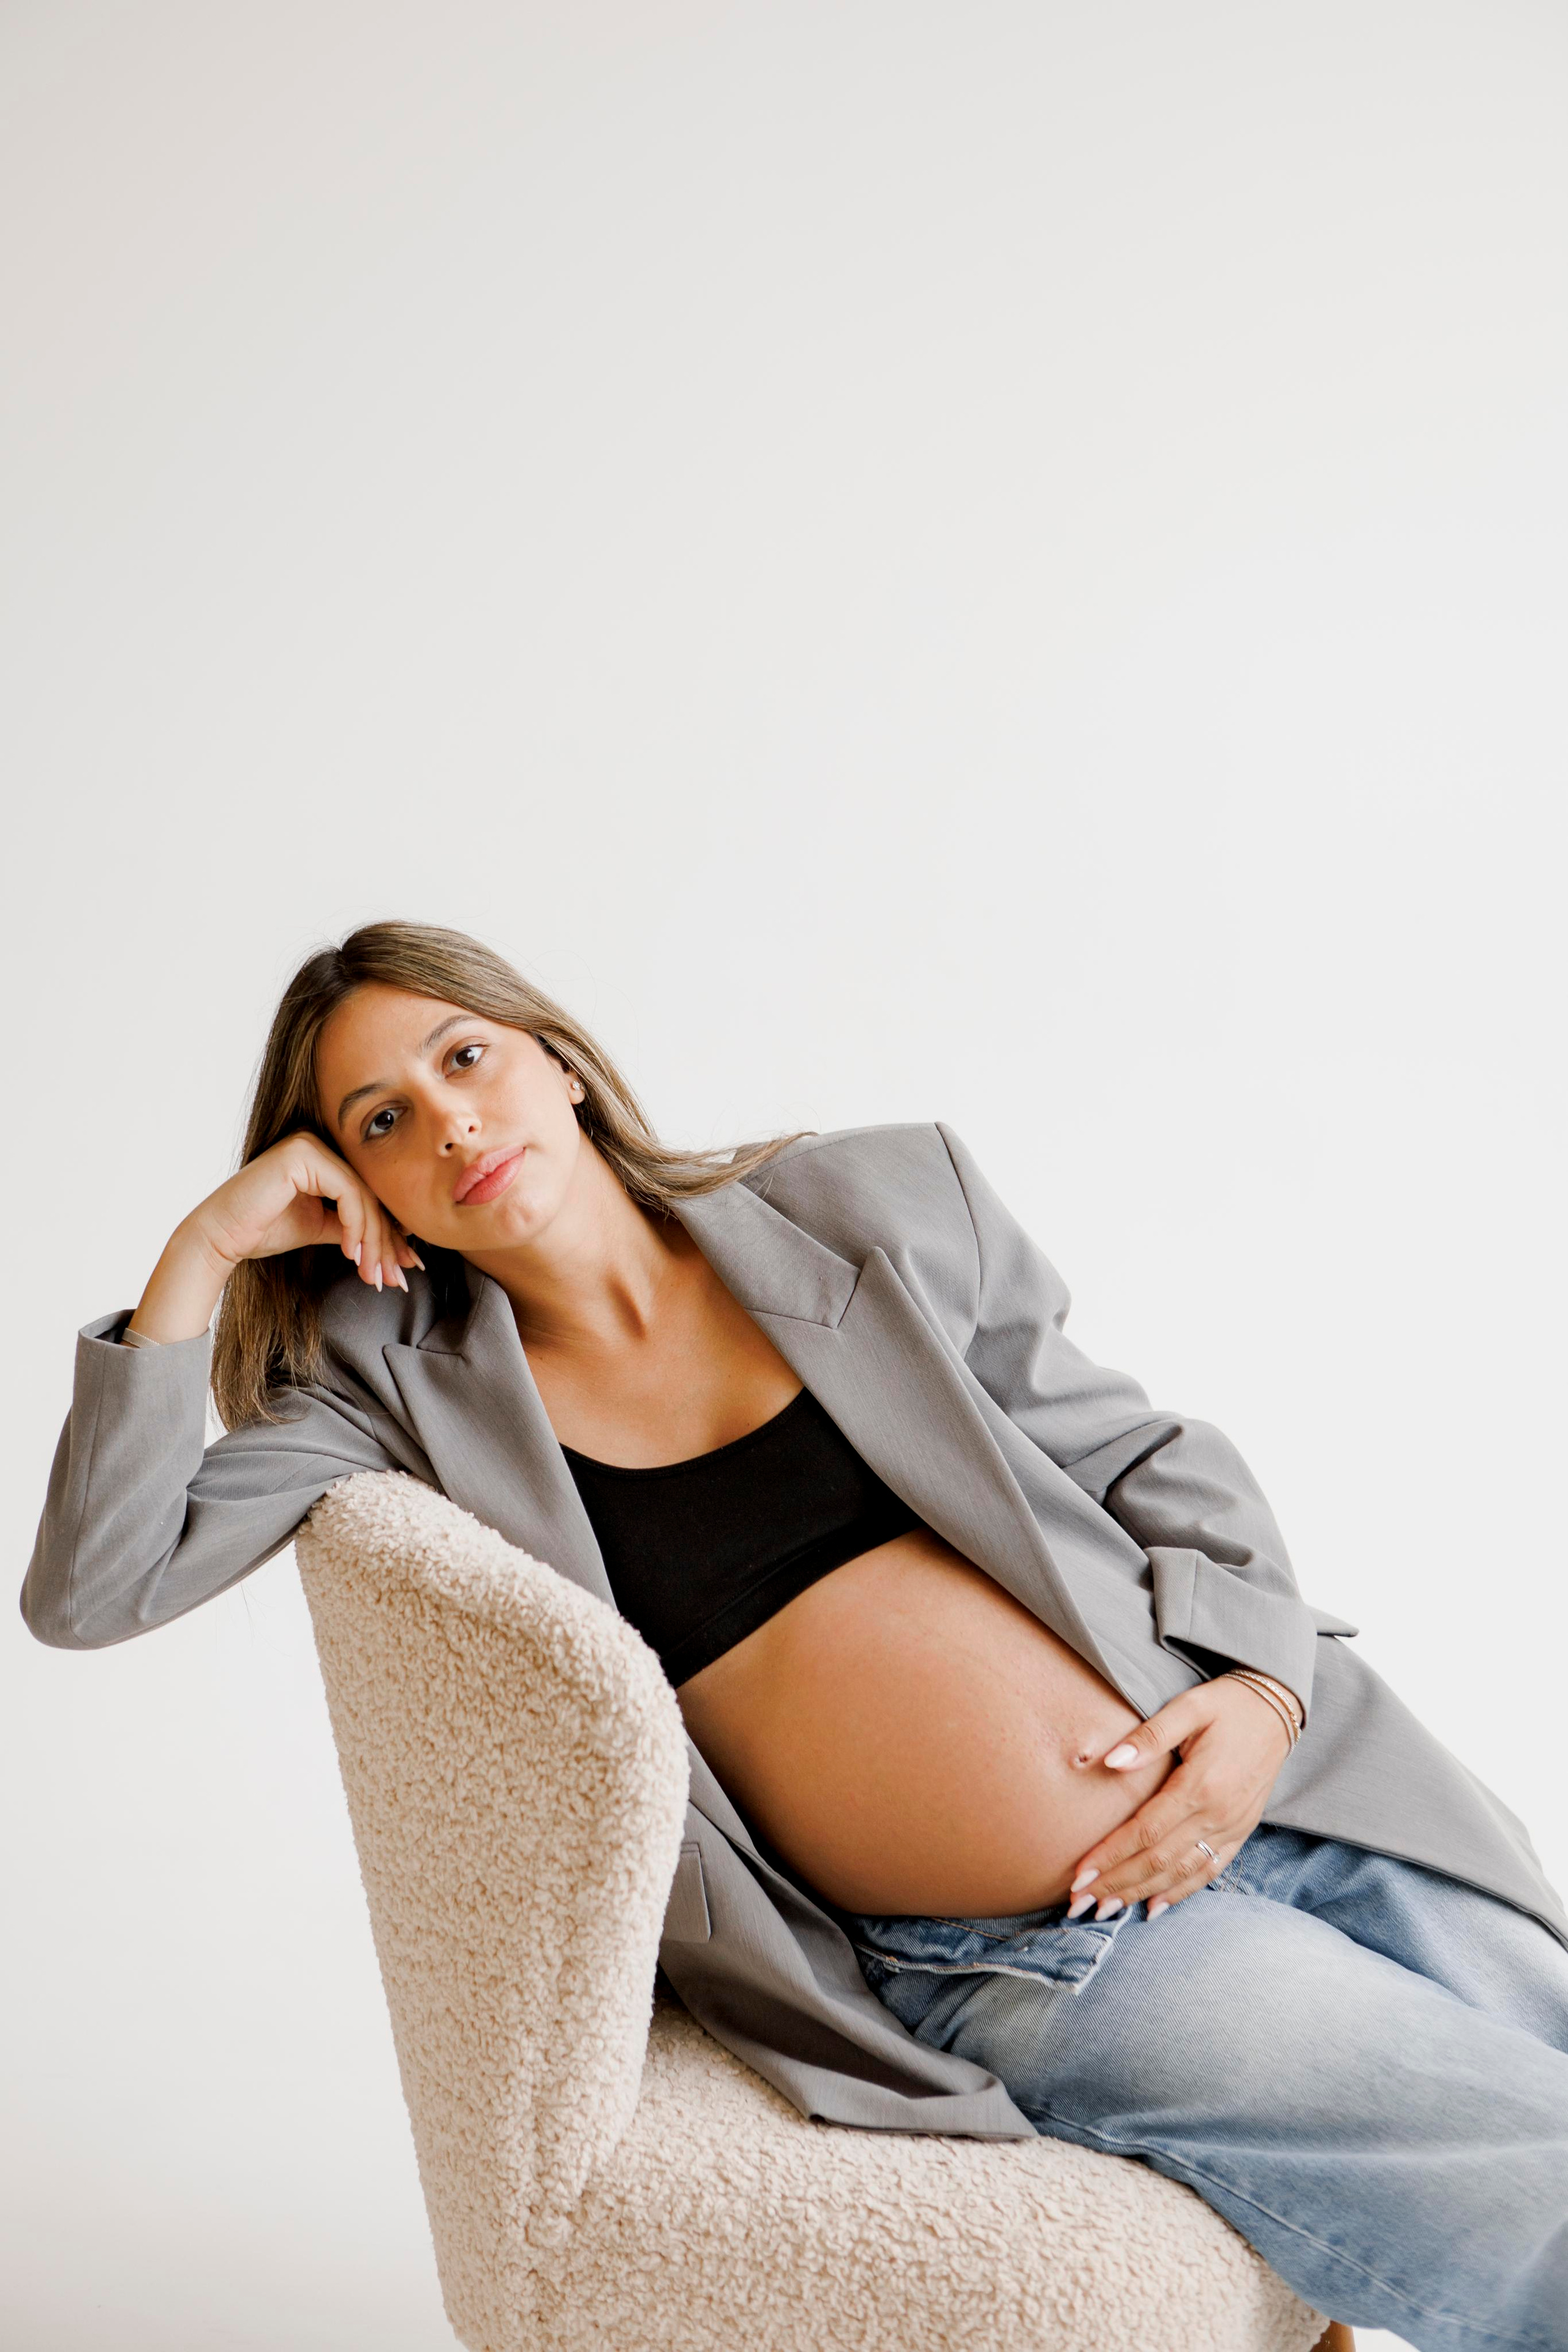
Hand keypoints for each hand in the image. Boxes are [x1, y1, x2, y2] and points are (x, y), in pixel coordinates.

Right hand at [129, 1131, 420, 1343]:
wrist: (219, 1237)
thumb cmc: (262, 1230)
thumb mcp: (321, 1226)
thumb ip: (353, 1227)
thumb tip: (397, 1245)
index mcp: (324, 1156)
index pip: (369, 1195)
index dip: (389, 1234)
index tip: (402, 1269)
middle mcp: (319, 1143)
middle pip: (371, 1195)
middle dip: (386, 1243)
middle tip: (394, 1278)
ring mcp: (310, 1144)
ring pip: (364, 1196)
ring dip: (374, 1241)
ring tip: (373, 1275)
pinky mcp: (303, 1153)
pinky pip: (347, 1192)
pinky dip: (356, 1225)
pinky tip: (352, 1254)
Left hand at [1065, 1674, 1295, 1922]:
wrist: (1278, 1710)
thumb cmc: (1227, 1705)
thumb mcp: (1188, 1707)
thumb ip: (1150, 1736)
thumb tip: (1110, 1761)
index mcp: (1199, 1785)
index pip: (1145, 1831)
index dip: (1110, 1856)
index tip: (1079, 1876)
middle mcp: (1217, 1815)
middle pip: (1158, 1860)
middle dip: (1116, 1884)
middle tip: (1079, 1903)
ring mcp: (1232, 1827)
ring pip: (1181, 1872)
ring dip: (1141, 1894)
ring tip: (1106, 1911)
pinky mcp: (1241, 1832)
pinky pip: (1209, 1870)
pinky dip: (1180, 1892)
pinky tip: (1154, 1907)